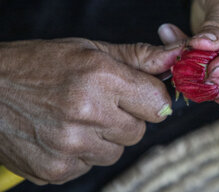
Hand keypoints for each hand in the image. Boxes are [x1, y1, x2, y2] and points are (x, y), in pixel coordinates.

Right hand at [0, 38, 182, 183]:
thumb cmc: (40, 64)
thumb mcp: (91, 49)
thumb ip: (139, 57)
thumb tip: (176, 57)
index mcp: (100, 77)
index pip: (158, 102)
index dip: (152, 97)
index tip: (140, 93)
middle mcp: (87, 114)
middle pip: (139, 130)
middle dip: (127, 117)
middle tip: (100, 102)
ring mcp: (70, 147)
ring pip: (117, 151)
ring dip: (106, 137)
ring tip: (78, 117)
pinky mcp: (56, 170)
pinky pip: (91, 165)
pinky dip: (84, 152)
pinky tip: (63, 133)